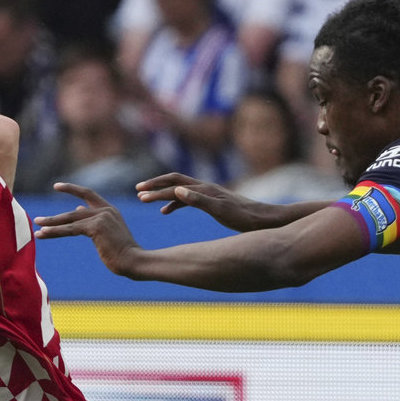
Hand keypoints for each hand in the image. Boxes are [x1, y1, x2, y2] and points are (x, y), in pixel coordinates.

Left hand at [34, 183, 144, 274]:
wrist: (134, 261)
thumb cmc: (122, 252)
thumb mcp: (107, 232)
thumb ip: (93, 221)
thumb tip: (77, 211)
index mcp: (109, 210)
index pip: (87, 194)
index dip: (71, 189)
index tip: (56, 186)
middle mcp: (105, 210)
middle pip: (73, 211)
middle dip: (54, 217)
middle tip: (37, 220)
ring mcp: (101, 217)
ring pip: (70, 220)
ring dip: (51, 224)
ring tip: (36, 228)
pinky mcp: (96, 227)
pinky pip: (70, 229)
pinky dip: (55, 232)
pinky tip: (43, 234)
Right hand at [132, 172, 273, 230]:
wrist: (263, 219)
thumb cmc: (243, 217)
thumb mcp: (220, 211)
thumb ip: (198, 200)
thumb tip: (177, 191)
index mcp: (204, 189)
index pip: (174, 185)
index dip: (156, 189)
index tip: (139, 195)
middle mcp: (204, 188)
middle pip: (174, 181)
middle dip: (155, 184)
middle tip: (137, 190)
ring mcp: (208, 193)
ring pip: (178, 190)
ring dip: (161, 193)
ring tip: (145, 199)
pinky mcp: (210, 201)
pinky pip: (186, 199)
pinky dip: (172, 203)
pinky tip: (165, 212)